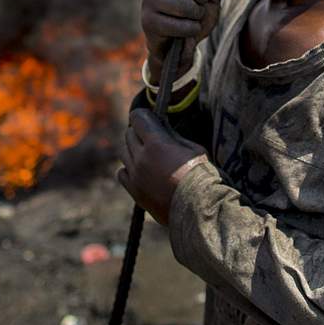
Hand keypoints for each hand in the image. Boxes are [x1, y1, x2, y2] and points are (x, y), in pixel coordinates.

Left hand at [119, 109, 205, 225]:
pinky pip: (122, 174)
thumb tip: (161, 126)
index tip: (148, 117)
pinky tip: (140, 171)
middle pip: (129, 135)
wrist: (199, 209)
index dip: (144, 115)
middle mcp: (141, 158)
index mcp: (156, 143)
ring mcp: (136, 176)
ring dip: (133, 149)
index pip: (138, 118)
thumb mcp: (193, 149)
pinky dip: (128, 169)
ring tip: (146, 154)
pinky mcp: (135, 192)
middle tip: (150, 135)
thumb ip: (173, 137)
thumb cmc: (202, 176)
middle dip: (139, 131)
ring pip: (124, 153)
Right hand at [142, 0, 221, 76]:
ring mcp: (148, 1)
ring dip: (198, 14)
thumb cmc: (194, 15)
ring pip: (183, 5)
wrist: (179, 46)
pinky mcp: (148, 21)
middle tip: (204, 2)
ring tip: (196, 18)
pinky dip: (192, 29)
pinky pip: (179, 25)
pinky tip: (189, 30)